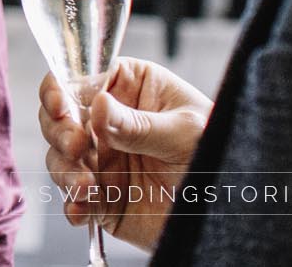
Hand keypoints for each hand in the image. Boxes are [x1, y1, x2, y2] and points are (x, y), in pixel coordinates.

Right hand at [39, 59, 211, 250]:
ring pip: (59, 156)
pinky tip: (82, 209)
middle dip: (58, 131)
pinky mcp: (102, 195)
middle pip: (59, 116)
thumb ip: (139, 125)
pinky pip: (74, 198)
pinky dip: (72, 204)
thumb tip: (98, 105)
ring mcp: (102, 159)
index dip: (61, 88)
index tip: (61, 106)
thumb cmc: (220, 156)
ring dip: (65, 171)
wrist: (234, 214)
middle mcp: (108, 121)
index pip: (82, 76)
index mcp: (130, 88)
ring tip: (89, 186)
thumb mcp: (186, 134)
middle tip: (76, 146)